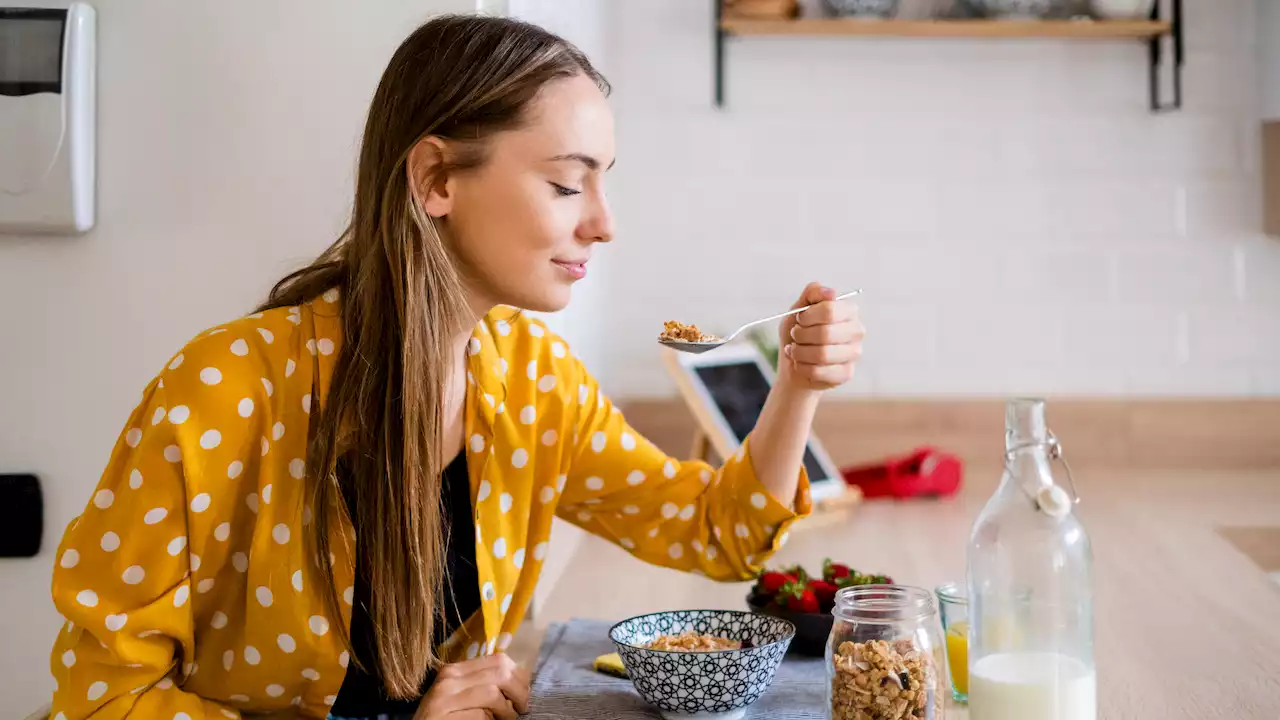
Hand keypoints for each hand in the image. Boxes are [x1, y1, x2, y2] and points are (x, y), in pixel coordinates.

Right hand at [414, 652, 530, 719]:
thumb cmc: (444, 718)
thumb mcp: (461, 696)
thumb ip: (482, 684)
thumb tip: (520, 681)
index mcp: (455, 670)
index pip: (498, 660)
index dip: (518, 676)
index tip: (523, 692)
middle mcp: (449, 679)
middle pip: (500, 673)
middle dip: (518, 692)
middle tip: (522, 708)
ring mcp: (444, 698)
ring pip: (492, 695)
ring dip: (506, 711)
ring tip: (506, 719)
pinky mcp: (444, 717)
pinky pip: (481, 716)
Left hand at [777, 282, 863, 391]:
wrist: (794, 363)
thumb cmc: (799, 333)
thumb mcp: (799, 309)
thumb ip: (812, 293)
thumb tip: (831, 292)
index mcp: (848, 310)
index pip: (829, 310)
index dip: (807, 316)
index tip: (800, 320)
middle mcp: (856, 330)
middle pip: (825, 333)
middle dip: (801, 336)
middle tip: (795, 336)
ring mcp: (854, 353)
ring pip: (821, 355)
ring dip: (799, 353)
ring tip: (795, 351)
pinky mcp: (846, 373)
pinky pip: (818, 372)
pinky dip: (802, 368)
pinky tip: (801, 364)